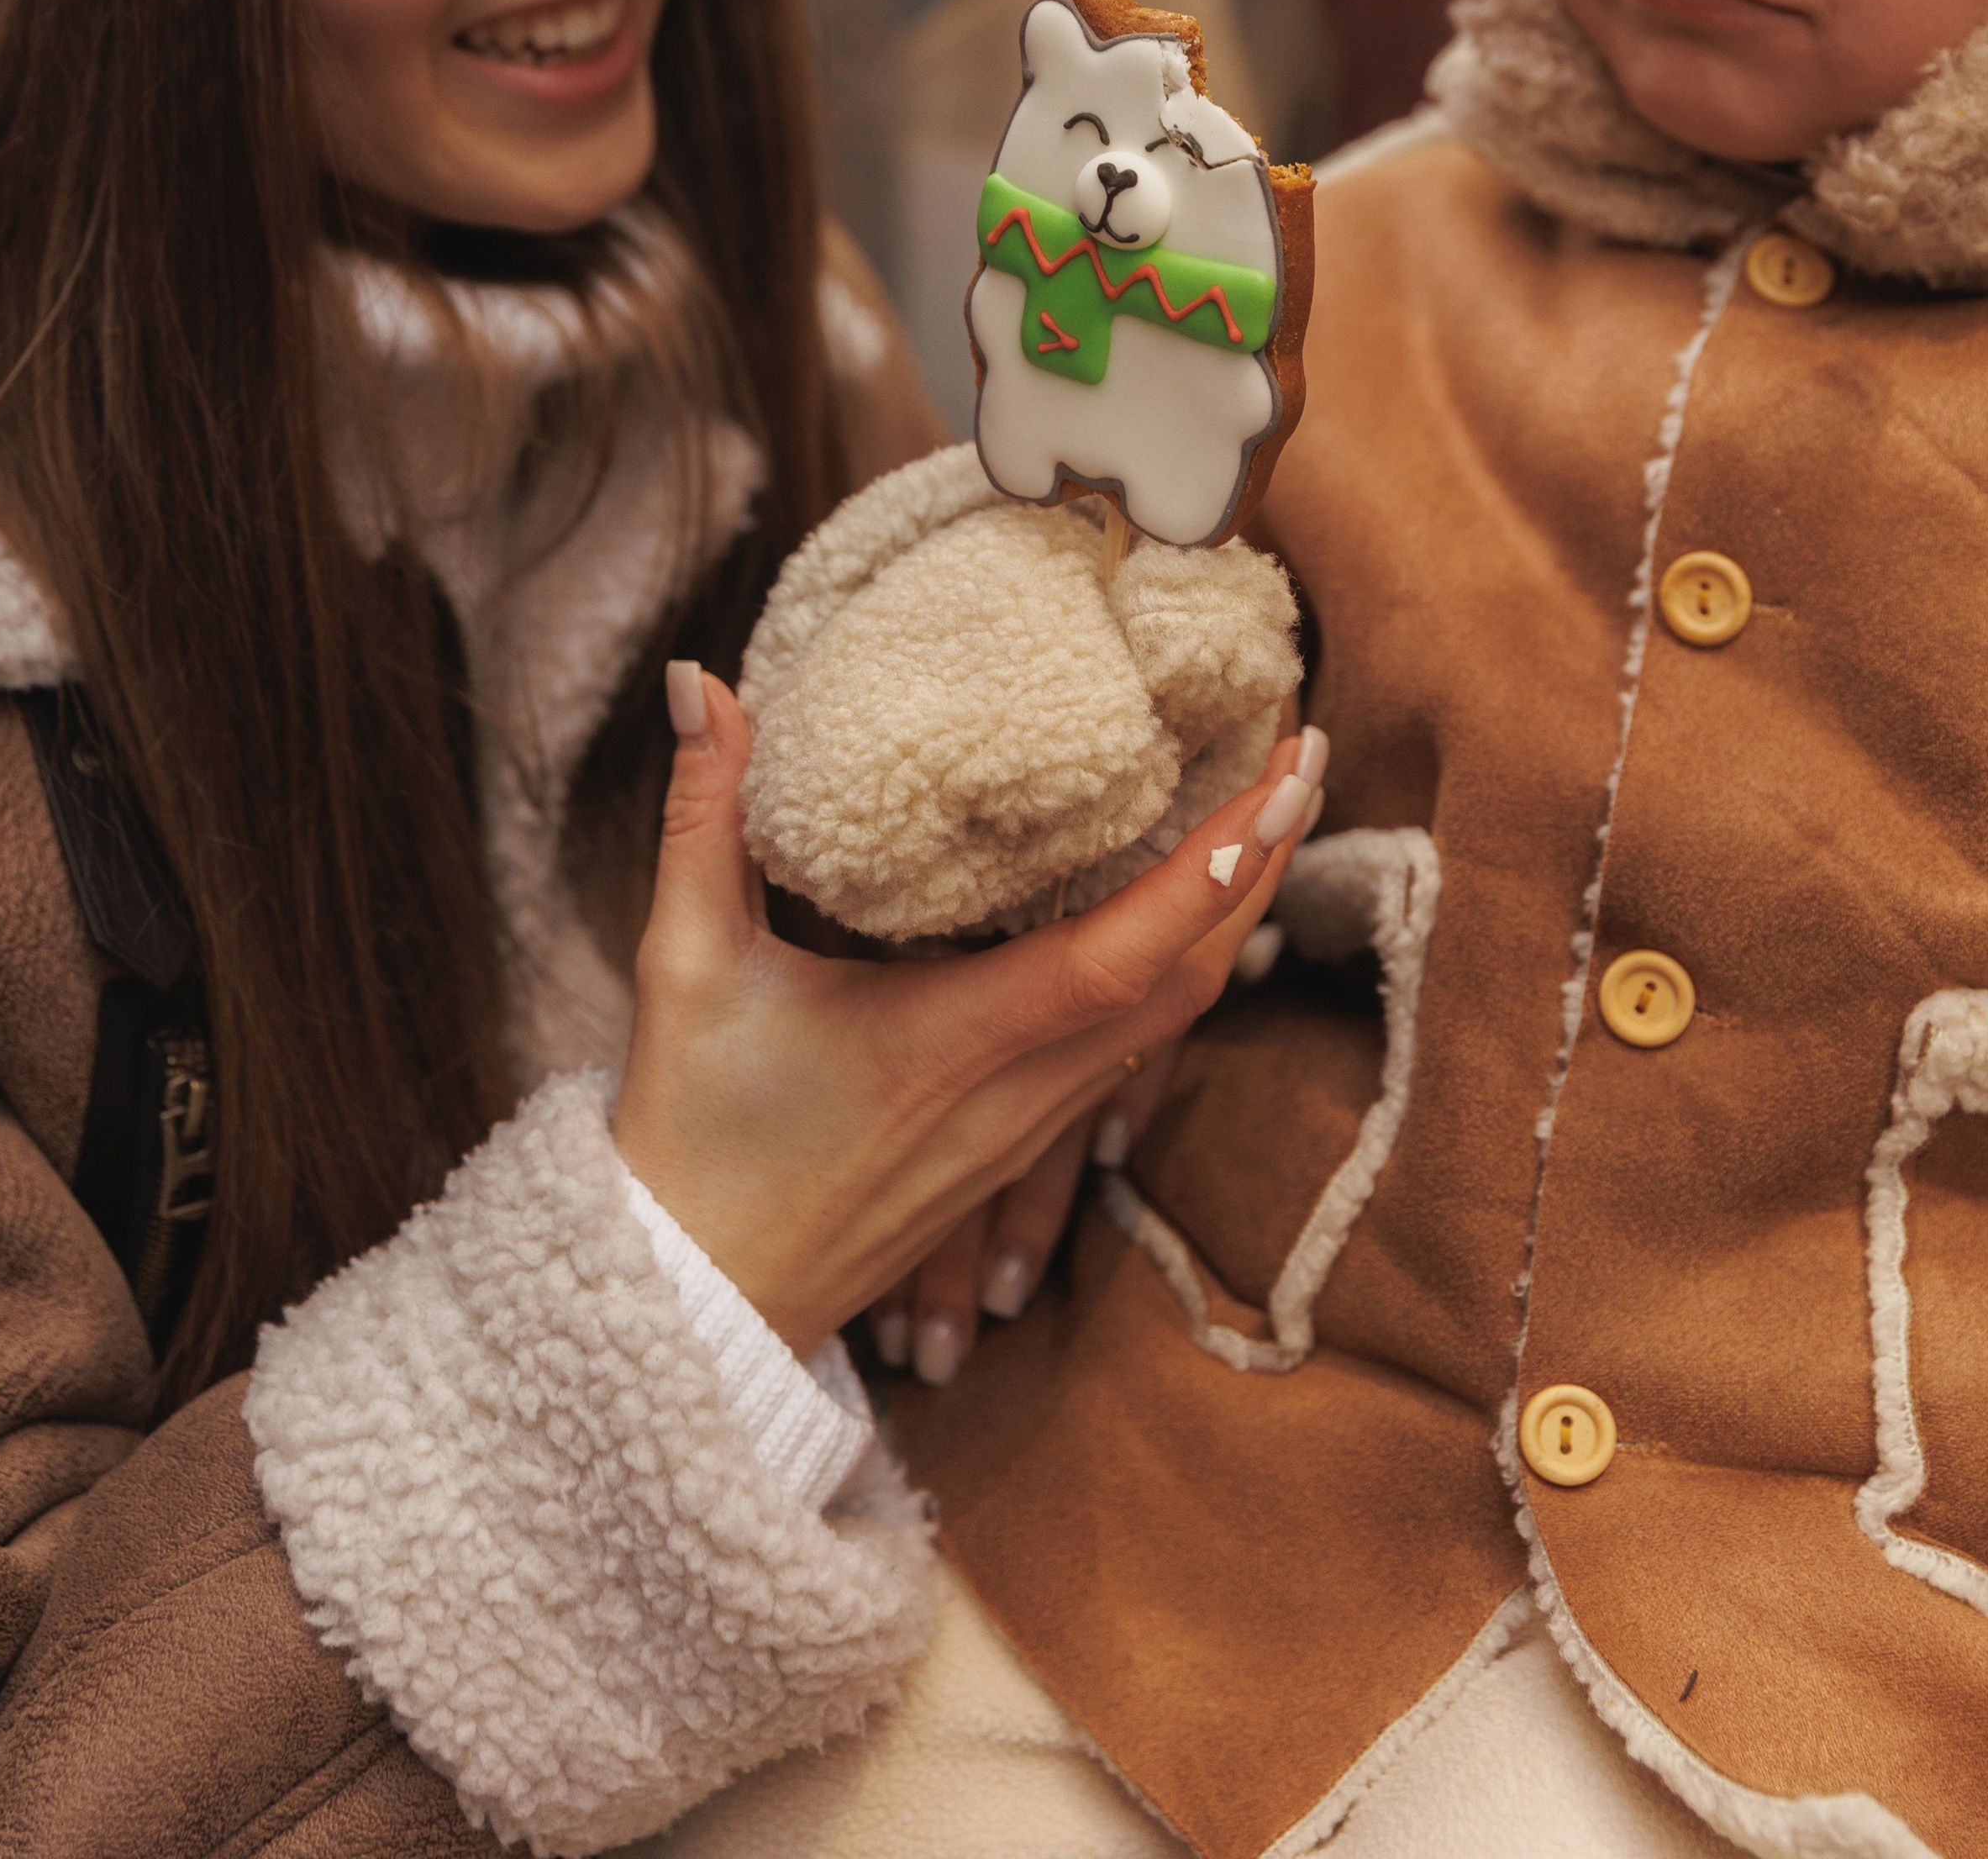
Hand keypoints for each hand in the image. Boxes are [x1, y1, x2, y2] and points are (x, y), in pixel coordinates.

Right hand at [611, 666, 1325, 1357]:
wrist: (699, 1304)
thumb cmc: (690, 1138)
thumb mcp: (684, 965)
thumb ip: (702, 815)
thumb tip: (700, 683)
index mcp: (954, 1042)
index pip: (1123, 951)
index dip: (1215, 865)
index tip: (1283, 776)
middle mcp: (1018, 1094)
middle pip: (1189, 982)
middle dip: (1260, 866)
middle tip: (1303, 752)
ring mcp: (1029, 1131)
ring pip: (1173, 1024)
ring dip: (1233, 918)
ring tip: (1266, 811)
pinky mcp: (1020, 1149)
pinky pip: (1135, 1058)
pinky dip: (1182, 975)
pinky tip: (1188, 919)